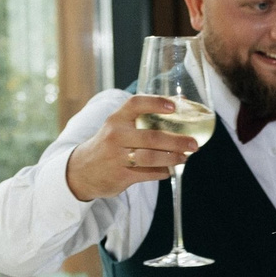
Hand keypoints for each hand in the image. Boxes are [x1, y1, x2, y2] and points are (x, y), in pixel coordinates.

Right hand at [64, 95, 200, 201]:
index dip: (156, 103)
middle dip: (177, 141)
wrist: (82, 171)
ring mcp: (117, 157)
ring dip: (173, 158)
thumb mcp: (118, 126)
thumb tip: (183, 100)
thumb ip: (144, 115)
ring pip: (152, 158)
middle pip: (152, 137)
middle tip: (193, 143)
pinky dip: (162, 172)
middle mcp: (115, 136)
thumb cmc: (109, 144)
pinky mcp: (121, 176)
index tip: (174, 107)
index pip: (136, 104)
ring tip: (184, 157)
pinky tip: (169, 170)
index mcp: (116, 119)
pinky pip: (148, 174)